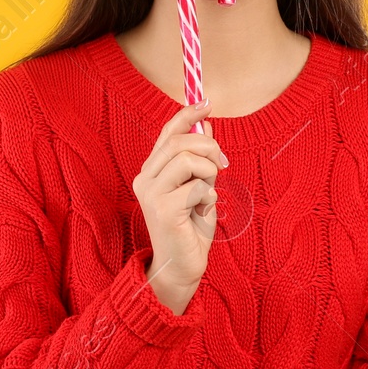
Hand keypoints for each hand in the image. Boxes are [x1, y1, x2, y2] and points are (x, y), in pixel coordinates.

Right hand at [132, 100, 227, 315]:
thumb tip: (206, 125)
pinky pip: (198, 187)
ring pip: (188, 160)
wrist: (182, 265)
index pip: (167, 133)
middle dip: (209, 147)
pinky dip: (209, 196)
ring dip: (209, 173)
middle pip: (179, 142)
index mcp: (151, 171)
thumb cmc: (190, 227)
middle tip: (223, 164)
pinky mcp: (162, 209)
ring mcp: (151, 193)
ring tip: (209, 193)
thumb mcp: (198, 186)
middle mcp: (145, 178)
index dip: (187, 115)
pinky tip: (203, 211)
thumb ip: (198, 159)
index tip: (206, 103)